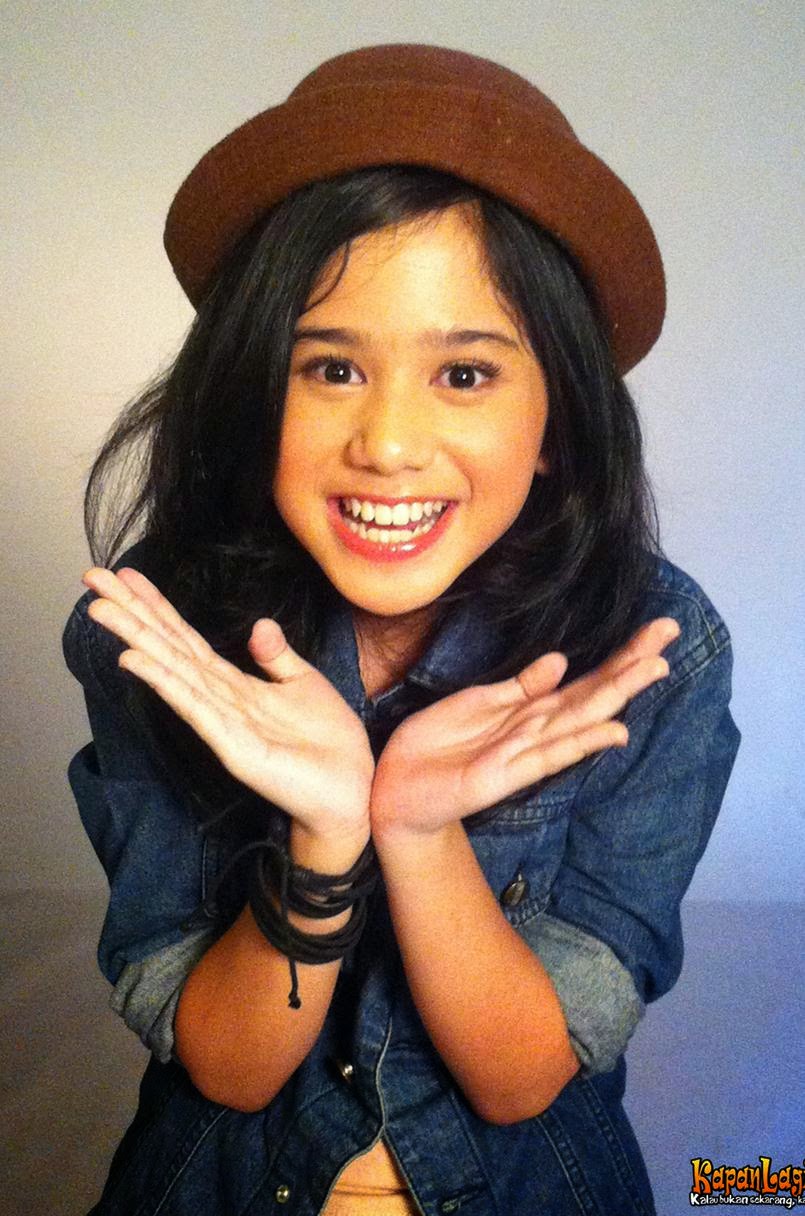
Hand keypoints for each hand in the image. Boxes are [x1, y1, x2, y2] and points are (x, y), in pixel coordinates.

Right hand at [82, 567, 373, 840]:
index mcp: (234, 684)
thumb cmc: (327, 743)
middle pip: (168, 647)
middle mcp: (218, 699)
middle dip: (131, 614)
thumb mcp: (304, 684)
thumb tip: (258, 623)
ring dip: (137, 640)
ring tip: (101, 610)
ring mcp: (220, 724)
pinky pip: (195, 708)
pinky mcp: (233, 748)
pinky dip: (165, 682)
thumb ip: (276, 655)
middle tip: (93, 578)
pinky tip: (136, 660)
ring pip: (172, 671)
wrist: (350, 791)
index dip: (157, 606)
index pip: (186, 638)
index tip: (126, 575)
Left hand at [370, 617, 679, 837]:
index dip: (622, 655)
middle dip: (632, 664)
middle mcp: (538, 730)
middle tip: (670, 633)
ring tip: (656, 667)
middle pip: (594, 693)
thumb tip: (560, 659)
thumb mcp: (478, 703)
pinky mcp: (506, 774)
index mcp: (530, 709)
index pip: (586, 678)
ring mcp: (526, 753)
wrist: (398, 788)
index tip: (659, 628)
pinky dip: (582, 742)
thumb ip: (520, 686)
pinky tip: (614, 730)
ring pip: (581, 718)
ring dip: (618, 693)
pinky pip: (550, 755)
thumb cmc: (438, 745)